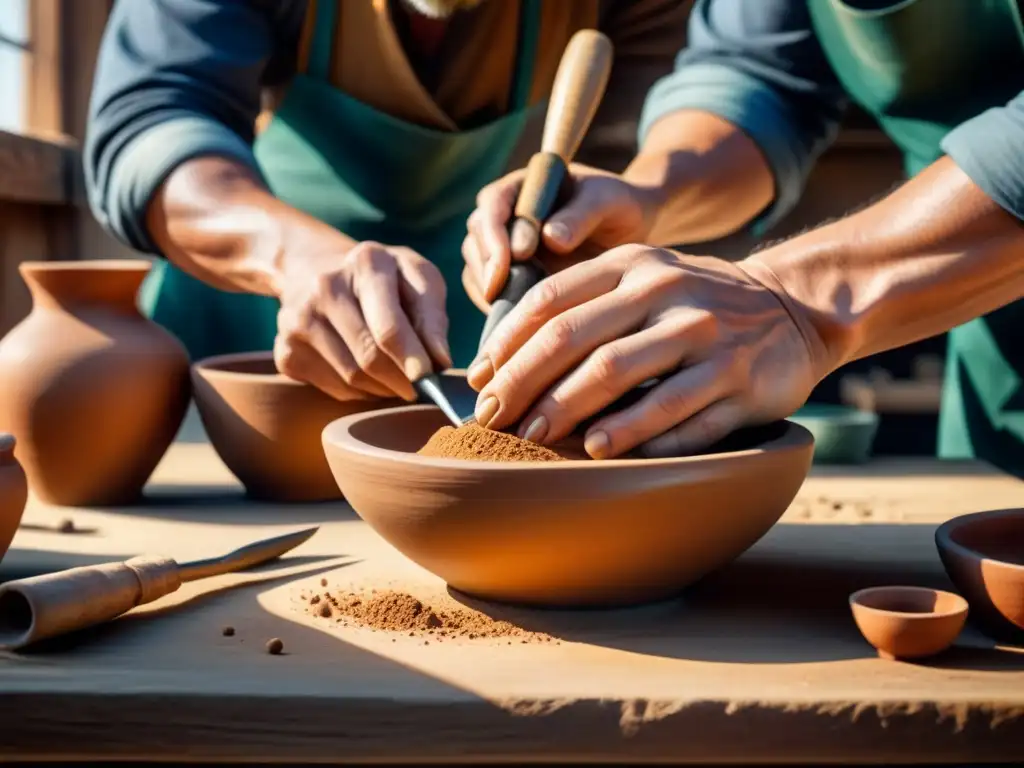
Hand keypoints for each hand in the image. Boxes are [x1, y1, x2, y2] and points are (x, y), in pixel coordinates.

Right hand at [274, 239, 451, 401]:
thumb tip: (440, 362)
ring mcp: (298, 319)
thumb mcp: (417, 278)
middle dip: (402, 381)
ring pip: (352, 378)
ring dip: (383, 388)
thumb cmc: (383, 279)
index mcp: (366, 263)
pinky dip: (359, 392)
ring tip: (396, 379)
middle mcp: (325, 286)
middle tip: (420, 388)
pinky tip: (367, 375)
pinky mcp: (284, 350)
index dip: (412, 359)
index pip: (389, 327)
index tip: (430, 380)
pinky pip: (333, 388)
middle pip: (369, 357)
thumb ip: (432, 317)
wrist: (316, 268)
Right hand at [462, 164, 655, 311]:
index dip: (499, 232)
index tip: (518, 257)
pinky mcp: (504, 279)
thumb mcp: (607, 201)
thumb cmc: (617, 207)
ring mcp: (500, 249)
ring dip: (493, 291)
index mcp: (521, 187)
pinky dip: (499, 307)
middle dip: (490, 267)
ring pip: (477, 270)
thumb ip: (581, 214)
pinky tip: (524, 320)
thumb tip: (549, 238)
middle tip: (511, 292)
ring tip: (525, 309)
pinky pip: (487, 295)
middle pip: (476, 239)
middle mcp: (502, 216)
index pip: (493, 205)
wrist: (626, 234)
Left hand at [466, 245, 823, 458]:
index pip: (551, 299)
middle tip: (492, 419)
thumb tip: (500, 363)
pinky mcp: (739, 380)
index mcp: (633, 266)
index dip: (506, 343)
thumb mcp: (643, 281)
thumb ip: (583, 308)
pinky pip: (678, 412)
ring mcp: (707, 335)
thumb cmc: (694, 304)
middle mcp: (667, 292)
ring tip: (534, 438)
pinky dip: (634, 434)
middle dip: (524, 382)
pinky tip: (600, 451)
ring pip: (621, 371)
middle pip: (576, 338)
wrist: (793, 308)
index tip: (478, 380)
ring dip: (569, 409)